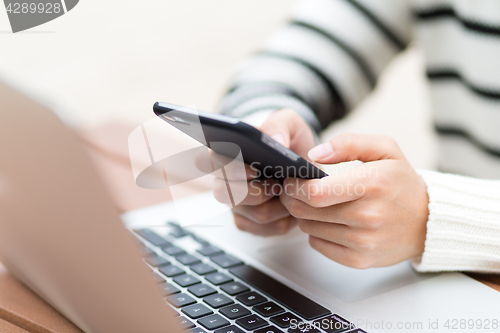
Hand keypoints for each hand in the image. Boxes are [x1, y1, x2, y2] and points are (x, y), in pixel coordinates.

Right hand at [208, 109, 316, 236]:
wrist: (302, 163)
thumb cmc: (288, 140)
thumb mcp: (288, 122)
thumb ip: (279, 125)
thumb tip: (274, 141)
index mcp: (224, 153)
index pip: (205, 161)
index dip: (228, 169)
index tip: (255, 170)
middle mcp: (224, 181)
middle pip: (226, 194)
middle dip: (257, 192)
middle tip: (278, 184)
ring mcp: (235, 204)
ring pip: (254, 213)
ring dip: (279, 205)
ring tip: (291, 192)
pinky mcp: (248, 222)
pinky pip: (266, 229)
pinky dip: (285, 219)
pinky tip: (291, 206)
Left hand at [280, 133, 428, 267]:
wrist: (428, 222)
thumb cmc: (401, 182)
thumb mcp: (385, 149)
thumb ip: (349, 143)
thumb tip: (315, 154)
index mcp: (372, 184)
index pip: (315, 193)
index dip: (294, 186)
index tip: (291, 179)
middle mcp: (367, 216)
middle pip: (305, 212)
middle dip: (293, 199)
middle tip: (296, 191)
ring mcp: (363, 242)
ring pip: (308, 228)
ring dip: (306, 215)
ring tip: (320, 205)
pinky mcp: (358, 260)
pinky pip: (317, 245)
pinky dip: (316, 233)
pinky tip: (330, 222)